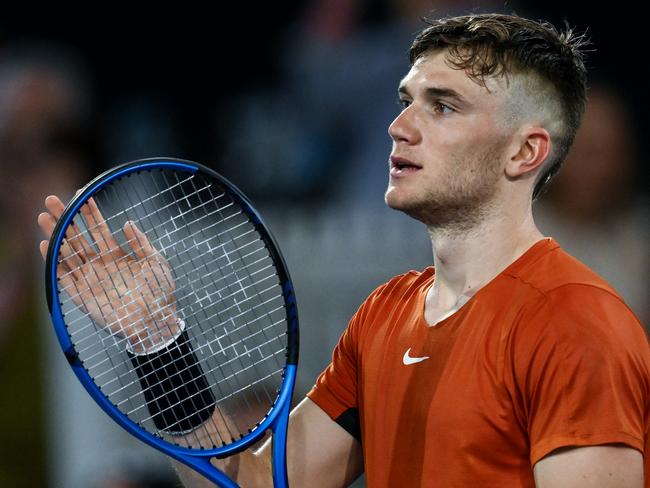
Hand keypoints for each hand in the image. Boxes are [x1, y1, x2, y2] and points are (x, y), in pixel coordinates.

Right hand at [38, 195, 179, 353]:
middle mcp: (100, 265)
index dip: (90, 213)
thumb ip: (141, 243)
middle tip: (52, 199)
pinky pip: (63, 276)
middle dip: (65, 218)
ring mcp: (89, 279)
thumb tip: (127, 222)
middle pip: (77, 237)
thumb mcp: (156, 261)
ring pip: (67, 252)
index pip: (98, 229)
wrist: (157, 320)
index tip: (81, 194)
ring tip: (43, 216)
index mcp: (117, 255)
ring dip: (55, 235)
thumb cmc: (160, 292)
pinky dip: (53, 261)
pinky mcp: (82, 295)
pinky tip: (46, 245)